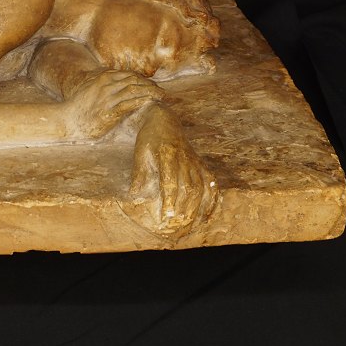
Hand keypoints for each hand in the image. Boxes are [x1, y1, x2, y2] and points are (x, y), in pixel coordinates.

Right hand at [62, 69, 160, 139]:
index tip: (154, 86)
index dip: (145, 80)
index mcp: (103, 77)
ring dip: (151, 93)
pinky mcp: (108, 112)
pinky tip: (150, 103)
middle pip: (135, 81)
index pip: (130, 75)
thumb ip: (104, 82)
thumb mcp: (91, 87)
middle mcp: (106, 85)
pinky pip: (129, 104)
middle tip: (162, 92)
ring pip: (134, 91)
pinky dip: (141, 102)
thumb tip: (117, 80)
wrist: (66, 119)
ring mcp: (107, 98)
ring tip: (162, 97)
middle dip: (151, 86)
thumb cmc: (79, 105)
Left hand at [126, 111, 215, 237]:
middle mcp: (185, 160)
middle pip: (189, 189)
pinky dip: (212, 200)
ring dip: (195, 209)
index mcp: (167, 155)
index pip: (171, 181)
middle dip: (183, 209)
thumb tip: (134, 194)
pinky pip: (211, 184)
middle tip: (175, 226)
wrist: (165, 119)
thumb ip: (139, 172)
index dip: (170, 199)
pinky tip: (207, 216)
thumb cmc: (149, 137)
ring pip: (201, 188)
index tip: (167, 215)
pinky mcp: (201, 164)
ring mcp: (195, 162)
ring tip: (187, 226)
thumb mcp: (139, 151)